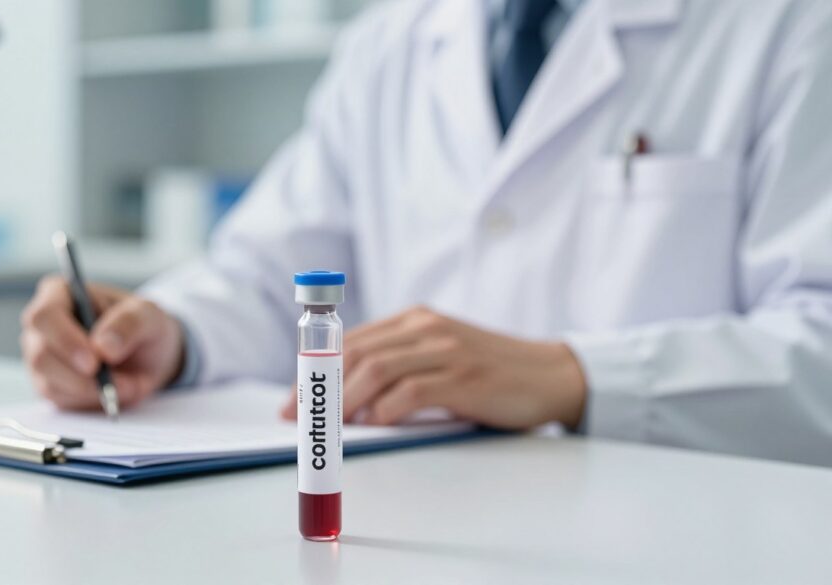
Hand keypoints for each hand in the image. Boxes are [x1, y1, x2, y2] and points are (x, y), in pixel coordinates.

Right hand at [20, 276, 183, 410]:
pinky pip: (62, 401)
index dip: (65, 341)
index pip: (44, 317)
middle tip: (117, 385)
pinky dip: (93, 402)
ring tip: (131, 387)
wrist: (148, 354)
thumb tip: (103, 347)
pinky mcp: (51, 385)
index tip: (94, 362)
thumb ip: (129, 324)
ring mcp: (42, 358)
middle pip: (41, 356)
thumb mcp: (148, 315)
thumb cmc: (141, 325)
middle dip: (81, 377)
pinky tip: (118, 393)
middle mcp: (43, 327)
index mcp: (59, 294)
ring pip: (50, 384)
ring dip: (93, 392)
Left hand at [281, 306, 585, 429]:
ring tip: (331, 426)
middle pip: (356, 353)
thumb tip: (347, 401)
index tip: (293, 398)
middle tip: (300, 417)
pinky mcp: (464, 377)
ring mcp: (446, 350)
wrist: (552, 374)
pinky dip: (385, 410)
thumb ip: (400, 365)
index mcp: (415, 319)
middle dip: (319, 387)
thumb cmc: (490, 372)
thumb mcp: (441, 354)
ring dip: (345, 401)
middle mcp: (426, 328)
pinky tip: (375, 425)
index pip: (350, 339)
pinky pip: (411, 392)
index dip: (314, 369)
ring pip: (376, 370)